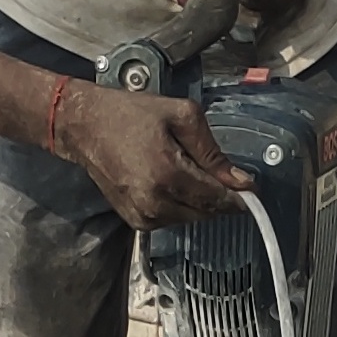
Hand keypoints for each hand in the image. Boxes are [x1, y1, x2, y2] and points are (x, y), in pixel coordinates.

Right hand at [57, 81, 246, 229]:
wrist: (84, 127)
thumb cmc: (130, 115)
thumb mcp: (181, 117)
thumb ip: (212, 151)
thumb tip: (240, 180)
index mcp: (168, 175)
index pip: (217, 199)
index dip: (239, 197)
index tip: (251, 190)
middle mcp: (155, 203)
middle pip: (207, 212)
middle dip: (219, 196)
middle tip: (218, 172)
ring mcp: (142, 216)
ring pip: (191, 219)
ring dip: (198, 201)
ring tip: (185, 170)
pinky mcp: (134, 221)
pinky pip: (171, 220)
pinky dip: (179, 205)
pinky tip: (170, 182)